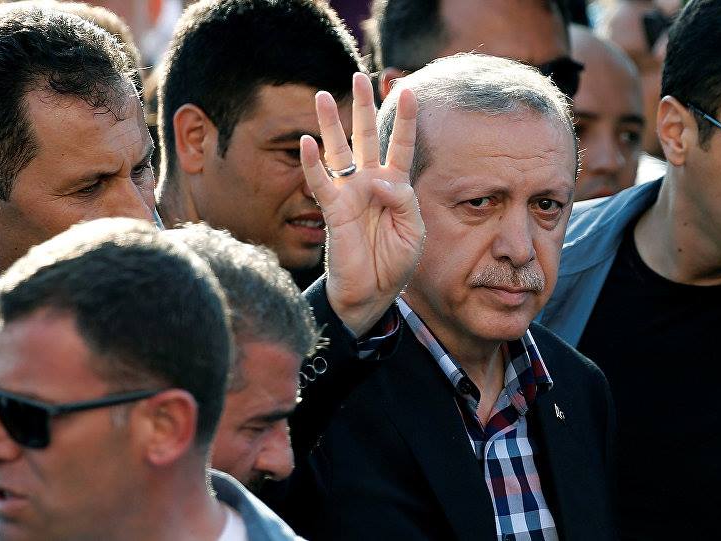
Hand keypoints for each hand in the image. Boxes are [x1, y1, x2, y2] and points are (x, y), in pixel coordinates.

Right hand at [300, 72, 423, 336]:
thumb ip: (403, 199)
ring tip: (323, 96)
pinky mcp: (333, 210)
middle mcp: (371, 183)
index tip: (407, 90)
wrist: (372, 292)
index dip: (404, 119)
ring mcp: (350, 194)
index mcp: (396, 187)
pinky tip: (307, 142)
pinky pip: (321, 182)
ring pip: (339, 151)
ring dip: (331, 124)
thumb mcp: (413, 230)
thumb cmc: (395, 262)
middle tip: (359, 76)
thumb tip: (377, 179)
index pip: (401, 145)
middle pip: (367, 137)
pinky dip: (313, 164)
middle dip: (363, 107)